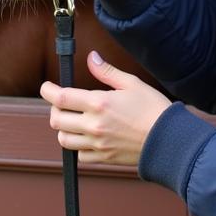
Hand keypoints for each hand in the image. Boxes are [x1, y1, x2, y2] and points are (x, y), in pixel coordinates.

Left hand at [40, 51, 170, 166]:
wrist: (169, 140)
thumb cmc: (153, 108)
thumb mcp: (131, 83)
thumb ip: (107, 71)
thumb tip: (91, 57)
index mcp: (99, 103)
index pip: (61, 97)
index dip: (48, 90)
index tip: (46, 86)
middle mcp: (94, 125)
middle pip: (56, 120)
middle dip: (55, 109)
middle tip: (63, 103)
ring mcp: (97, 144)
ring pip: (63, 140)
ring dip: (64, 129)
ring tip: (74, 120)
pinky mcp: (103, 158)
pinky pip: (79, 156)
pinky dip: (78, 147)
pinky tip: (87, 137)